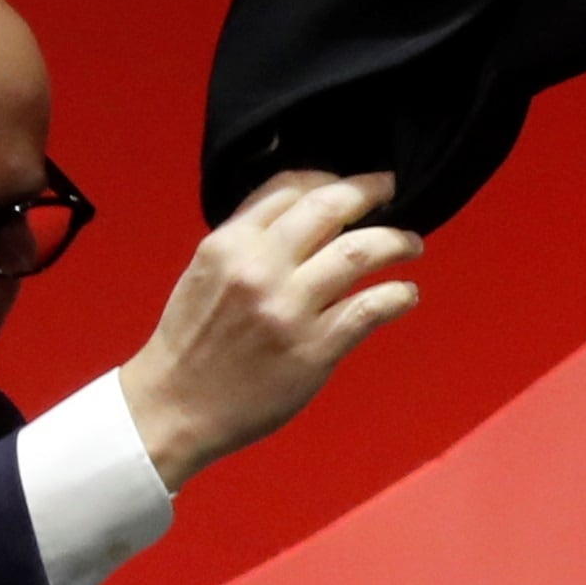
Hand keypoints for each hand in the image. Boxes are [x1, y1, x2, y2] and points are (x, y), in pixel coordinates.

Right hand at [120, 171, 422, 488]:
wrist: (175, 406)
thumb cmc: (192, 339)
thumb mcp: (207, 269)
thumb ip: (248, 236)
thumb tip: (303, 208)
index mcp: (230, 243)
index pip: (291, 187)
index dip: (330, 178)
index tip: (352, 184)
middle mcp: (260, 268)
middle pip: (330, 207)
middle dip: (370, 191)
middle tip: (390, 190)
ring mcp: (289, 309)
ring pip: (359, 253)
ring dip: (396, 241)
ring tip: (411, 243)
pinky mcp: (314, 349)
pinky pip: (370, 308)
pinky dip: (398, 295)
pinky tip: (407, 294)